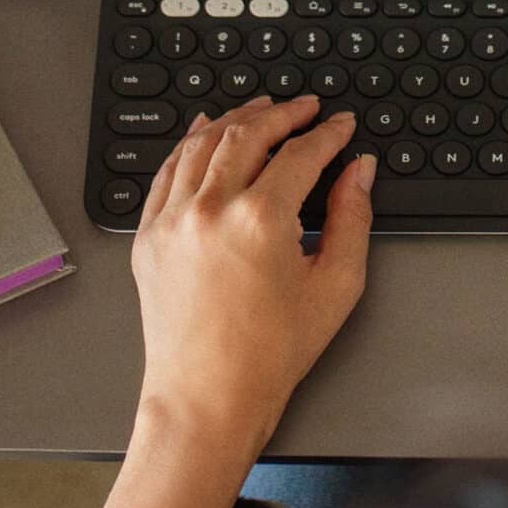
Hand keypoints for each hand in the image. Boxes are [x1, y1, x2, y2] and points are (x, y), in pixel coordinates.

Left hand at [132, 96, 374, 449]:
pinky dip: (188, 145)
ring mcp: (172, 220)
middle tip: (305, 108)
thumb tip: (359, 172)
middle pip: (248, 133)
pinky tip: (204, 133)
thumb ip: (352, 218)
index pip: (301, 153)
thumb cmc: (270, 354)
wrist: (207, 399)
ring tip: (260, 110)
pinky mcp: (148, 236)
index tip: (342, 126)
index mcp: (260, 219)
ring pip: (202, 143)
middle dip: (283, 113)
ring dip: (235, 119)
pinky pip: (166, 172)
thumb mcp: (334, 286)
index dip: (328, 133)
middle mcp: (210, 209)